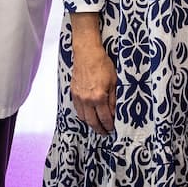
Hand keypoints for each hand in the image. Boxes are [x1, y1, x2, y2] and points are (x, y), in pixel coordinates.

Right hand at [69, 15, 116, 134]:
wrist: (87, 53)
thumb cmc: (102, 64)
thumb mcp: (114, 81)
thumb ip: (113, 99)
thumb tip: (114, 112)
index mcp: (99, 97)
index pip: (105, 118)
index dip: (109, 126)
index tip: (112, 130)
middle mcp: (87, 100)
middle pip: (93, 121)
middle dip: (99, 129)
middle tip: (104, 133)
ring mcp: (79, 97)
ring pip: (83, 117)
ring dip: (90, 124)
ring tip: (97, 126)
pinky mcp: (73, 93)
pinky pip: (77, 109)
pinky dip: (83, 115)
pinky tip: (88, 116)